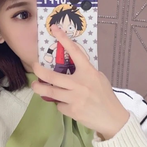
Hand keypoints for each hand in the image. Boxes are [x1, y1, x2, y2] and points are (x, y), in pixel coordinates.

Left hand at [31, 25, 129, 139]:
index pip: (75, 52)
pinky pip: (59, 105)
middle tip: (34, 67)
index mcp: (88, 72)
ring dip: (40, 88)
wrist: (112, 118)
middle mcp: (80, 84)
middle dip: (39, 71)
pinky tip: (67, 104)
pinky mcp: (72, 111)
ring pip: (50, 92)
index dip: (64, 39)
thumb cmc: (105, 96)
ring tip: (36, 85)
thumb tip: (70, 66)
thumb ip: (85, 72)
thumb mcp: (98, 78)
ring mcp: (75, 98)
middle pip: (52, 76)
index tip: (55, 29)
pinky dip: (60, 104)